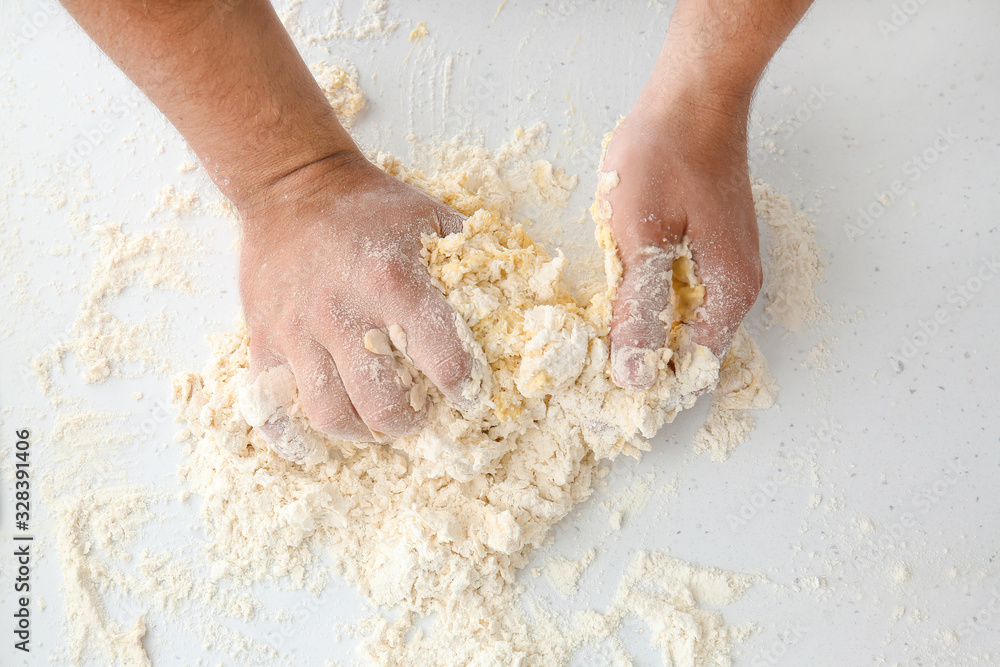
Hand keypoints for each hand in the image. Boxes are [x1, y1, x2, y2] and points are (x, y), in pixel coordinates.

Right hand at [237, 151, 481, 444]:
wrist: (292, 184)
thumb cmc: (370, 206)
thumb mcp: (431, 217)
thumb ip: (475, 258)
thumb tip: (523, 297)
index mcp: (395, 283)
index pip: (443, 362)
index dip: (464, 388)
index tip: (467, 394)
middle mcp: (344, 313)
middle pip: (383, 405)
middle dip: (410, 421)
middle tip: (419, 413)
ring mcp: (298, 331)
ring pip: (331, 415)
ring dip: (362, 431)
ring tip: (376, 422)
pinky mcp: (264, 339)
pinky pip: (271, 408)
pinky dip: (294, 435)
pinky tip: (320, 434)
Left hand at [601, 92, 761, 390]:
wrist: (692, 96)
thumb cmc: (666, 156)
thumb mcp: (641, 237)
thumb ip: (640, 310)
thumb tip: (634, 377)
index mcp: (728, 293)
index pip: (690, 369)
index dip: (647, 382)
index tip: (601, 387)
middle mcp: (736, 287)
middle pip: (687, 347)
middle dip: (642, 355)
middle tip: (590, 357)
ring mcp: (726, 264)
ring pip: (681, 318)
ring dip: (643, 323)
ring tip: (599, 320)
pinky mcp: (711, 245)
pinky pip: (680, 288)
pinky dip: (649, 293)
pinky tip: (621, 279)